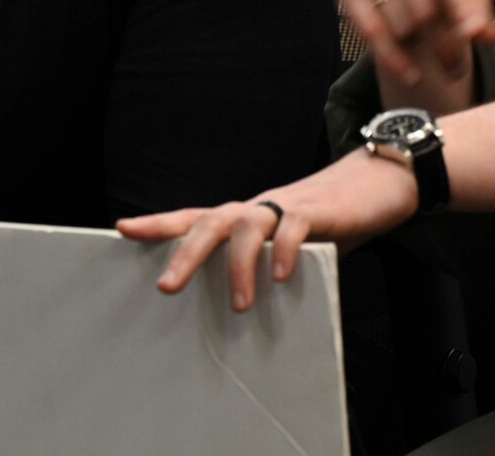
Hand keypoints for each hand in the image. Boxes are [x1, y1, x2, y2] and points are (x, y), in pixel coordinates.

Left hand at [117, 150, 419, 310]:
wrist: (373, 187)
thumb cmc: (322, 223)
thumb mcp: (284, 248)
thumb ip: (261, 268)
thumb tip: (235, 307)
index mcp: (243, 218)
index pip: (192, 217)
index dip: (157, 223)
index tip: (122, 229)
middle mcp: (255, 208)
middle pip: (209, 222)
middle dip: (185, 253)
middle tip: (166, 287)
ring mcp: (283, 207)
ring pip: (245, 225)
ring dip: (238, 266)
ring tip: (239, 305)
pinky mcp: (315, 213)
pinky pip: (292, 229)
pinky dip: (282, 252)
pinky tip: (279, 278)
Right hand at [338, 0, 494, 113]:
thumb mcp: (469, 0)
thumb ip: (481, 16)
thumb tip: (485, 33)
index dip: (466, 10)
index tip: (474, 38)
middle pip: (424, 8)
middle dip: (444, 43)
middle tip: (454, 64)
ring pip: (400, 25)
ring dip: (419, 50)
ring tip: (430, 51)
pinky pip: (371, 33)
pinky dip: (394, 59)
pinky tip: (410, 73)